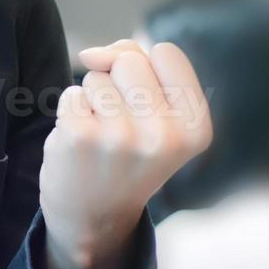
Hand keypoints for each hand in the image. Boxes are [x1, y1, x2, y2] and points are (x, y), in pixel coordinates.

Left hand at [41, 39, 212, 268]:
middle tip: (121, 125)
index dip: (148, 70)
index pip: (166, 52)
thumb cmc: (127, 154)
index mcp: (197, 128)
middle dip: (117, 83)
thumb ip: (136, 63)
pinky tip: (81, 143)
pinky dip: (72, 112)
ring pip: (97, 75)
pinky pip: (71, 93)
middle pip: (129, 60)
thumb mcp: (158, 114)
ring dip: (93, 99)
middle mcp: (165, 135)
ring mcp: (122, 137)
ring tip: (102, 135)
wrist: (94, 216)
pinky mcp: (81, 137)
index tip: (149, 107)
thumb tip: (91, 54)